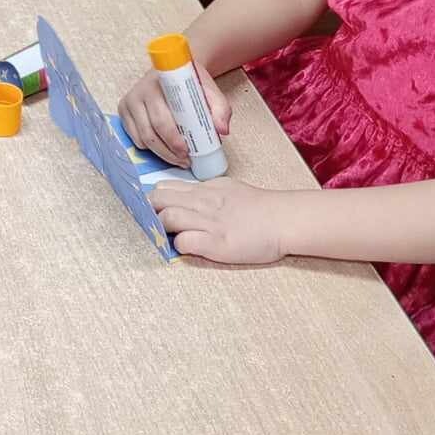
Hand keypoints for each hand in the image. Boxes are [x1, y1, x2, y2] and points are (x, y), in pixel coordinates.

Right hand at [117, 62, 231, 166]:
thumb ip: (220, 108)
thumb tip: (222, 130)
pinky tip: (165, 149)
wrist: (174, 70)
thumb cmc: (190, 82)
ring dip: (160, 153)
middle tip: (185, 161)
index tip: (187, 152)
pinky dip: (150, 148)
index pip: (161, 119)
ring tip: (178, 158)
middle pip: (150, 132)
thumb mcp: (210, 91)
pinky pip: (135, 138)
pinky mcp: (123, 111)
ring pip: (141, 138)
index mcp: (157, 84)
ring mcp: (128, 102)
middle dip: (168, 151)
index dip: (173, 139)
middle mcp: (138, 92)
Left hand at [149, 178, 290, 264]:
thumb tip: (184, 196)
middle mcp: (203, 203)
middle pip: (159, 200)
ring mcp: (209, 223)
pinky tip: (187, 247)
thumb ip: (204, 192)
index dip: (154, 200)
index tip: (153, 211)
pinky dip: (180, 245)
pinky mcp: (217, 243)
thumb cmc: (259, 206)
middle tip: (155, 225)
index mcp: (204, 189)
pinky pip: (185, 241)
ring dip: (162, 228)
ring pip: (168, 217)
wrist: (284, 219)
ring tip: (169, 237)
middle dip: (150, 212)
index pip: (164, 187)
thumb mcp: (227, 188)